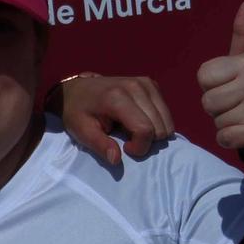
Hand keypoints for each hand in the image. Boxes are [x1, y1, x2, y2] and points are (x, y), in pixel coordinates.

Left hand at [57, 73, 174, 167]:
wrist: (77, 89)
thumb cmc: (78, 113)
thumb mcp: (82, 132)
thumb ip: (100, 146)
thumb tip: (116, 160)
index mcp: (117, 97)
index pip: (145, 130)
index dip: (139, 147)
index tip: (125, 148)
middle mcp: (136, 86)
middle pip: (159, 127)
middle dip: (146, 140)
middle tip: (126, 138)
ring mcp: (146, 83)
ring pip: (166, 121)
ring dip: (152, 132)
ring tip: (131, 129)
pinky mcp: (152, 84)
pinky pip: (165, 112)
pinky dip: (155, 122)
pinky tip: (138, 119)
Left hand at [196, 0, 243, 153]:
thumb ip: (243, 32)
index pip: (203, 77)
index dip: (212, 85)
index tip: (230, 84)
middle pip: (207, 101)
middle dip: (218, 107)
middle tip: (238, 103)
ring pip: (216, 121)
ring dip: (225, 123)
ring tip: (243, 116)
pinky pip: (225, 138)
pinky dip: (231, 139)